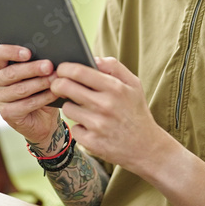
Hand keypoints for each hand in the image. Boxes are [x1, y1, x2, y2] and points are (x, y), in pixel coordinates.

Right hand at [0, 45, 60, 147]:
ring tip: (55, 78)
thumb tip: (49, 56)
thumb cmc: (39, 90)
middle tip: (49, 66)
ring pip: (20, 89)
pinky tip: (54, 93)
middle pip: (11, 72)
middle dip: (33, 68)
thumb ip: (37, 65)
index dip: (11, 52)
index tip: (28, 53)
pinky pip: (27, 104)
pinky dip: (43, 98)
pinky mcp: (6, 114)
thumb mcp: (36, 75)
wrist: (43, 119)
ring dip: (40, 83)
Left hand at [52, 57, 168, 174]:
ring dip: (72, 107)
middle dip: (57, 84)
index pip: (79, 71)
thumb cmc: (136, 112)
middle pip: (65, 87)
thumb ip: (114, 66)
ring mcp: (97, 125)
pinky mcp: (92, 142)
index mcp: (115, 88)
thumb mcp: (134, 84)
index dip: (64, 68)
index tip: (61, 69)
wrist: (146, 148)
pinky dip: (80, 127)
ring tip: (85, 110)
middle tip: (59, 86)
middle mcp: (105, 105)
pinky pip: (74, 128)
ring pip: (67, 108)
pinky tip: (92, 128)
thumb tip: (93, 58)